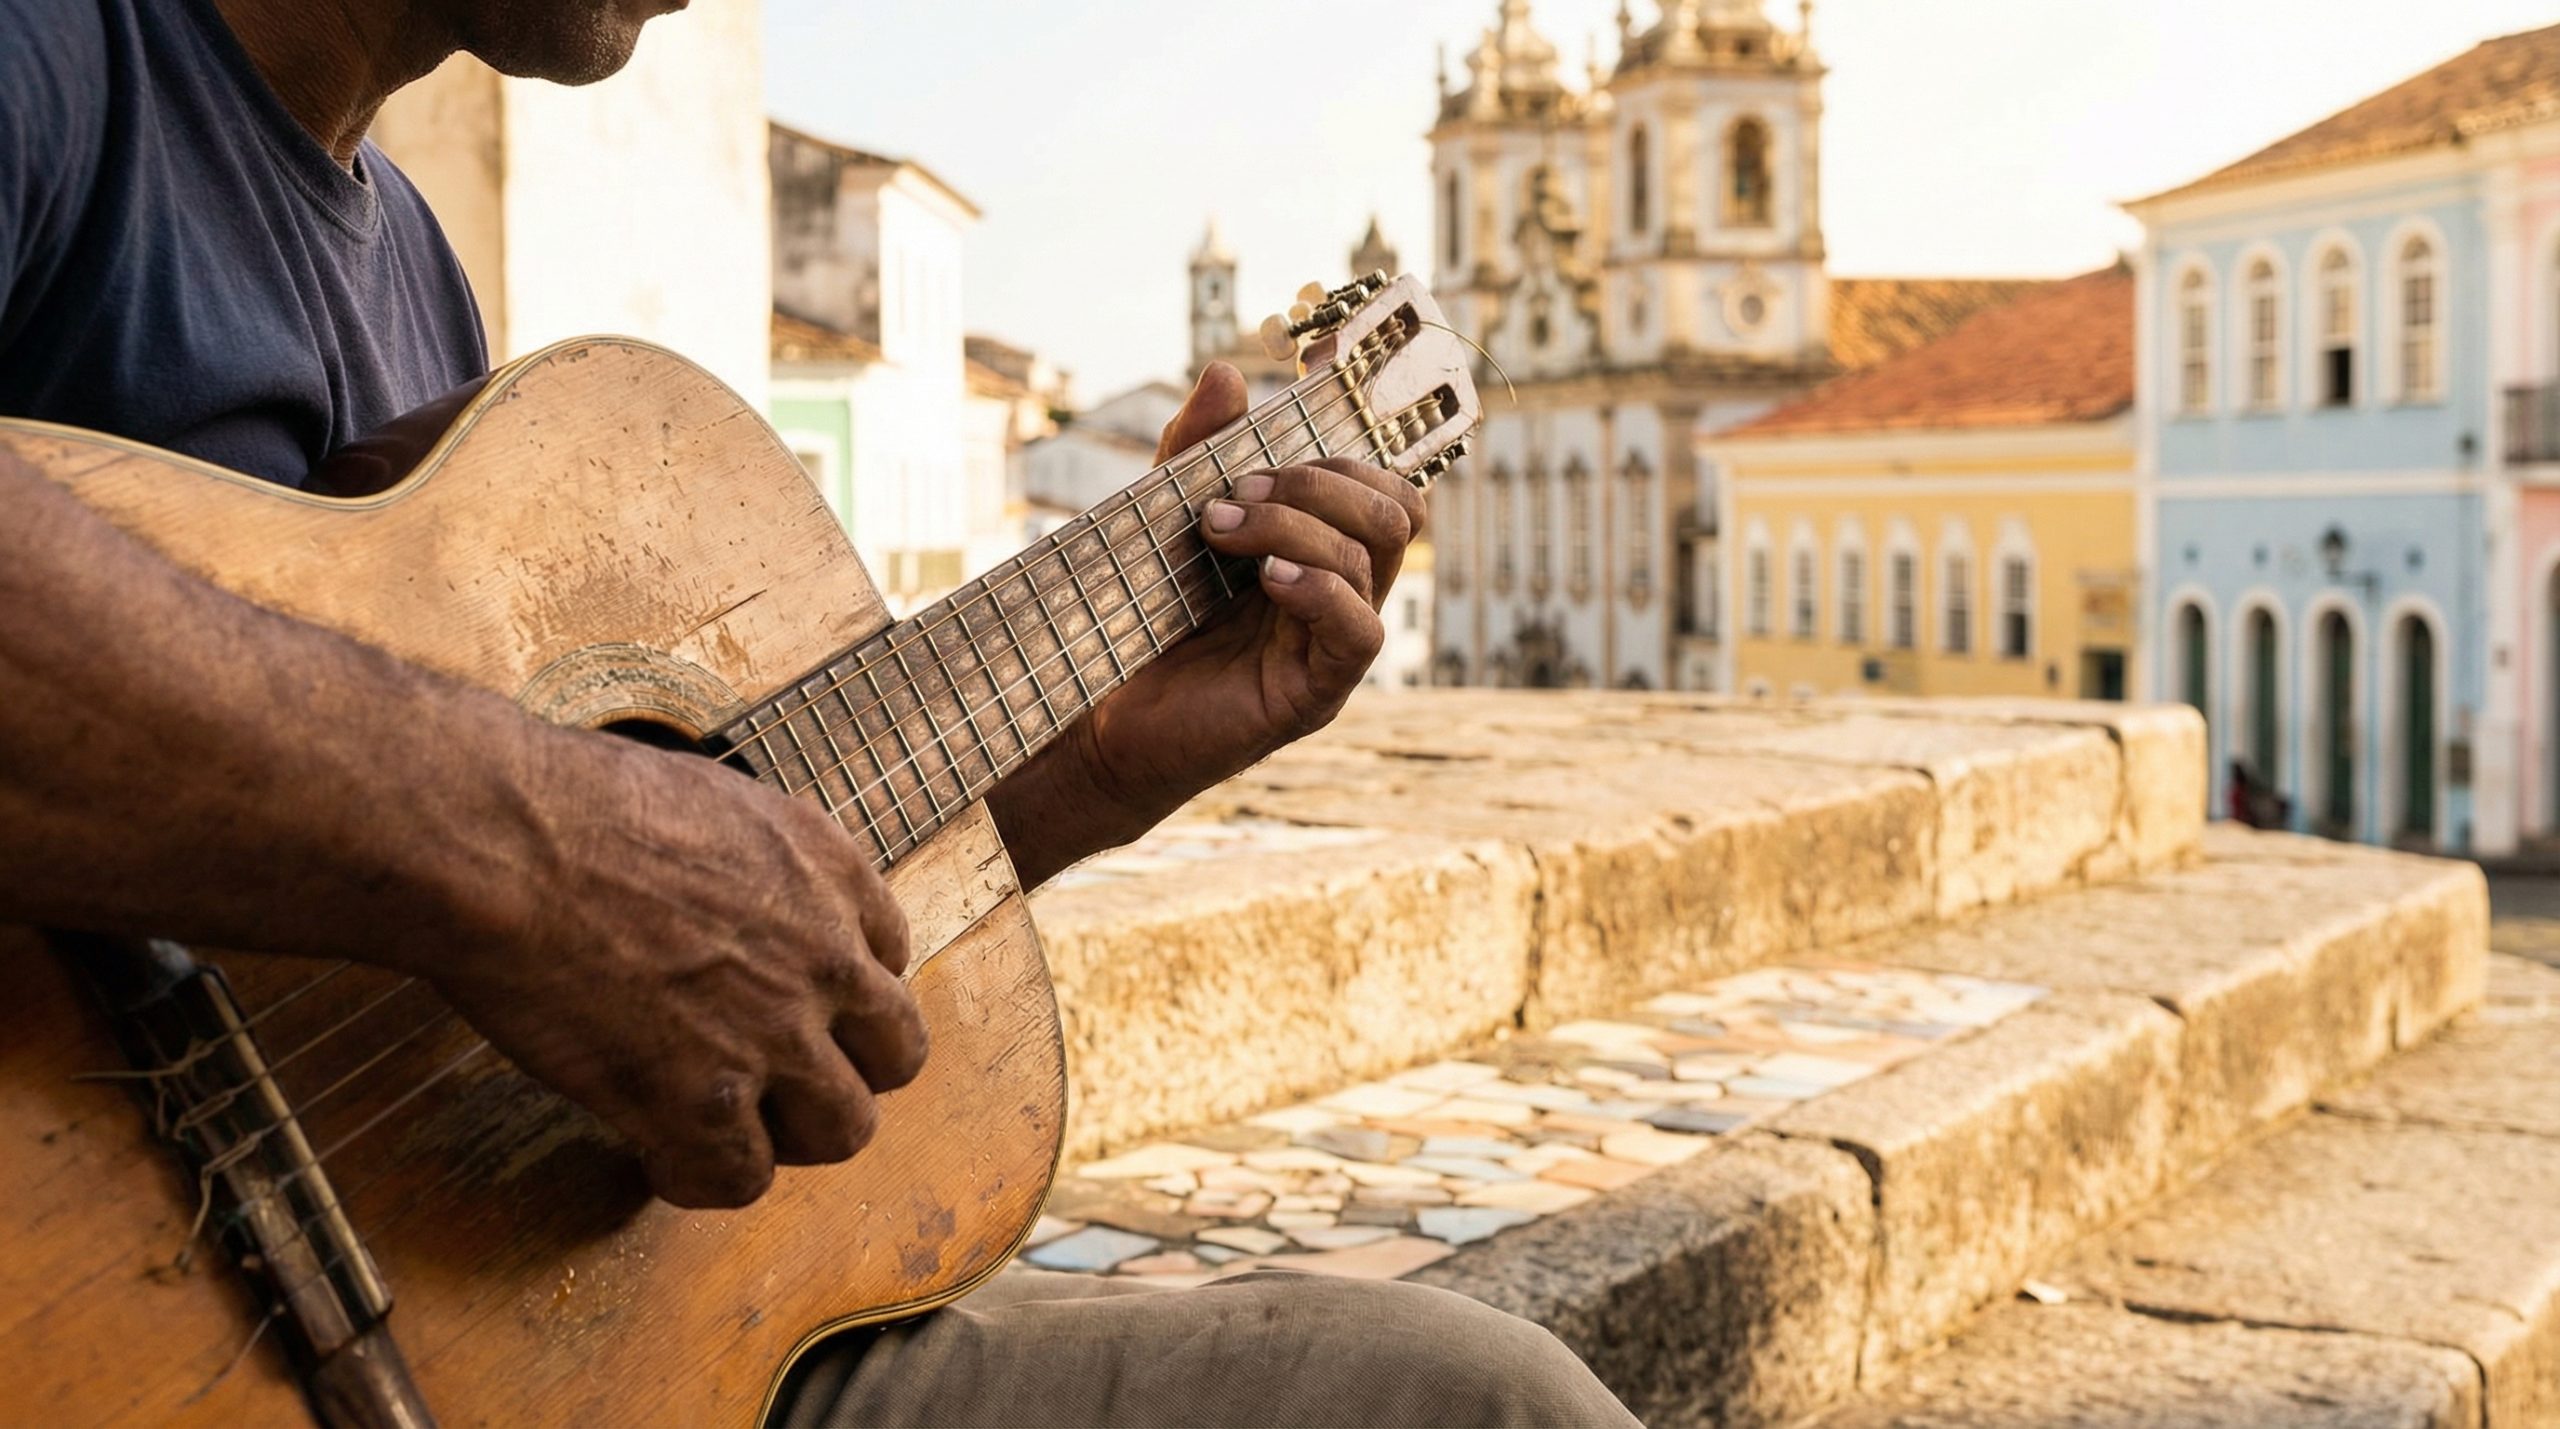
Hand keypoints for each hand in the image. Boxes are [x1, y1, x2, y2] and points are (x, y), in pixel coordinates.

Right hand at [421, 730, 925, 1208]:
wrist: (506, 844)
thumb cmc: (569, 801)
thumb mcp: (709, 798)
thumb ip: (748, 862)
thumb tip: (724, 895)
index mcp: (829, 873)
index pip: (886, 956)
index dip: (839, 991)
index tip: (795, 1003)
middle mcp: (824, 958)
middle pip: (895, 1055)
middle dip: (844, 1070)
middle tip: (777, 1074)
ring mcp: (772, 1036)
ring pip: (843, 1130)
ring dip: (788, 1134)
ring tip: (726, 1121)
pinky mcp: (700, 1101)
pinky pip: (739, 1178)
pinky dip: (699, 1176)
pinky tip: (655, 1152)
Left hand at [1075, 363, 1424, 830]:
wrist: (1099, 721)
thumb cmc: (1137, 625)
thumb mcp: (1162, 520)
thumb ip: (1195, 451)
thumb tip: (1227, 373)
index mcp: (1318, 550)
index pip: (1379, 483)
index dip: (1356, 438)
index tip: (1292, 403)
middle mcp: (1338, 595)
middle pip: (1395, 511)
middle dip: (1319, 480)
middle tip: (1234, 492)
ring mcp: (1331, 646)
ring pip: (1372, 557)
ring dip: (1296, 524)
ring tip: (1218, 529)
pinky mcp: (1315, 694)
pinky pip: (1359, 632)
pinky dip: (1319, 588)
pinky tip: (1267, 577)